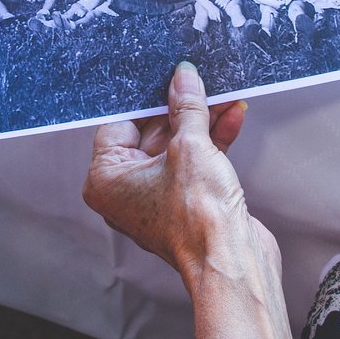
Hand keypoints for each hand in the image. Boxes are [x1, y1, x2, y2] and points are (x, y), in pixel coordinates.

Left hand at [84, 63, 266, 279]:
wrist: (233, 261)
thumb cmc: (198, 218)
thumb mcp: (191, 146)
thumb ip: (187, 107)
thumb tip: (183, 77)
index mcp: (106, 179)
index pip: (120, 123)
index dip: (146, 100)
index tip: (166, 77)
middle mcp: (126, 190)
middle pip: (151, 132)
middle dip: (180, 107)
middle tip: (198, 81)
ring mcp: (156, 197)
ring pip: (177, 146)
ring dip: (202, 121)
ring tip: (223, 94)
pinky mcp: (185, 201)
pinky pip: (194, 161)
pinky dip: (212, 141)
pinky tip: (232, 116)